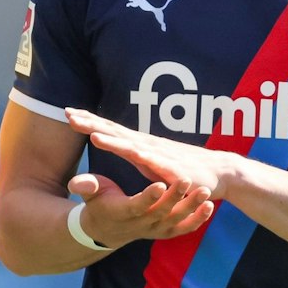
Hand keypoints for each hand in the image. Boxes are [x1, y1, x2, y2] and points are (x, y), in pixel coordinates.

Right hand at [66, 170, 214, 247]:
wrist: (106, 230)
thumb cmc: (98, 204)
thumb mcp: (90, 193)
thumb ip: (86, 186)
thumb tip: (76, 182)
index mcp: (123, 212)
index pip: (137, 205)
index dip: (149, 196)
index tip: (160, 184)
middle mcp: (141, 223)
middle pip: (161, 212)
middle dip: (175, 197)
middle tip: (187, 180)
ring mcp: (155, 229)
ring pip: (176, 220)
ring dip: (191, 208)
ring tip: (205, 192)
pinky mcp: (165, 232)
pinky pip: (184, 229)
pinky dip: (197, 220)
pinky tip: (209, 207)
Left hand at [67, 108, 246, 198]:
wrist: (219, 174)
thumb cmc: (182, 168)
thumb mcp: (151, 162)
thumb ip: (134, 154)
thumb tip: (117, 144)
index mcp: (140, 145)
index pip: (110, 130)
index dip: (90, 121)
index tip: (68, 113)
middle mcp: (147, 145)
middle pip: (115, 132)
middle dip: (92, 123)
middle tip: (69, 114)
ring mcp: (160, 155)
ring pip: (132, 145)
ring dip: (114, 139)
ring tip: (93, 134)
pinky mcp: (174, 169)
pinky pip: (158, 163)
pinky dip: (145, 157)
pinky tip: (133, 152)